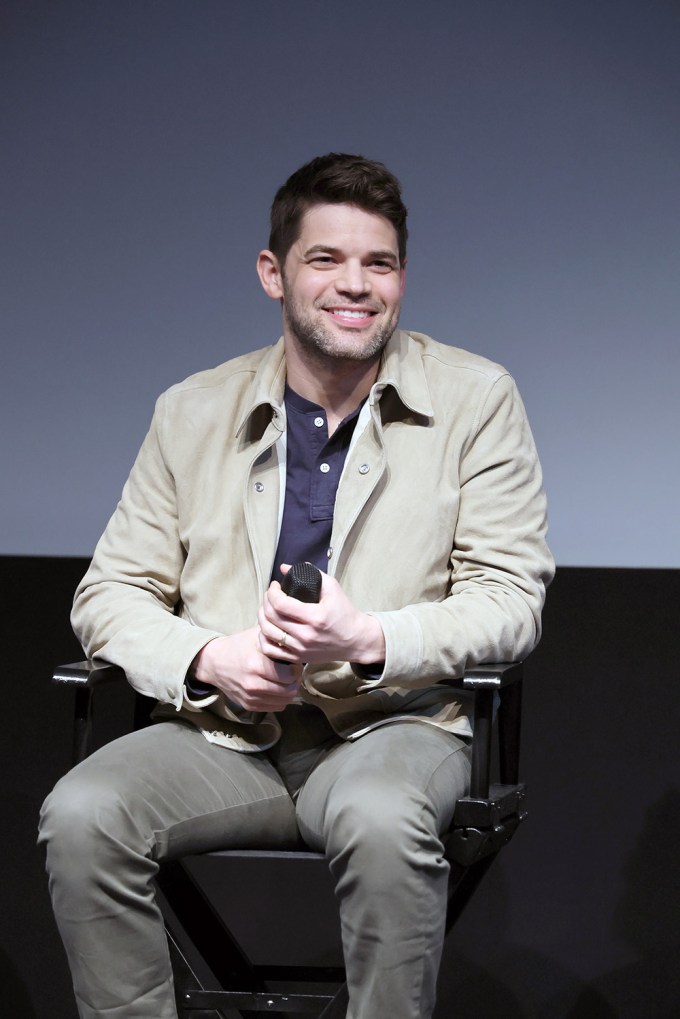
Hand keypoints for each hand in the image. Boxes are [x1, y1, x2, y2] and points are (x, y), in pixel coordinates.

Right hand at [190, 627, 300, 711]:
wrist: (214, 662)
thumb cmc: (239, 646)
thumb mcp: (257, 635)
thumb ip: (276, 635)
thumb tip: (296, 637)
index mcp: (256, 665)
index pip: (290, 675)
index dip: (297, 669)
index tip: (294, 664)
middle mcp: (253, 684)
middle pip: (290, 690)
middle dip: (295, 681)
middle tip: (293, 673)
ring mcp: (250, 697)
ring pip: (285, 701)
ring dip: (289, 691)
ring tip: (285, 680)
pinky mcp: (249, 705)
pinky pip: (276, 708)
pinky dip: (280, 699)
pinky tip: (276, 688)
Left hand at [257, 566, 385, 665]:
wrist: (356, 641)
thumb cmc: (345, 613)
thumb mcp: (333, 589)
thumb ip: (312, 574)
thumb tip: (285, 567)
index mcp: (315, 617)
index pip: (280, 604)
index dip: (272, 591)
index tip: (275, 585)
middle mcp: (305, 635)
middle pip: (271, 617)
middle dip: (266, 601)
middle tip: (270, 594)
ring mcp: (300, 649)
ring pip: (267, 633)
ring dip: (262, 617)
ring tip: (267, 608)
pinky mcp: (297, 658)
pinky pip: (270, 650)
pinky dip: (263, 638)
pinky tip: (267, 628)